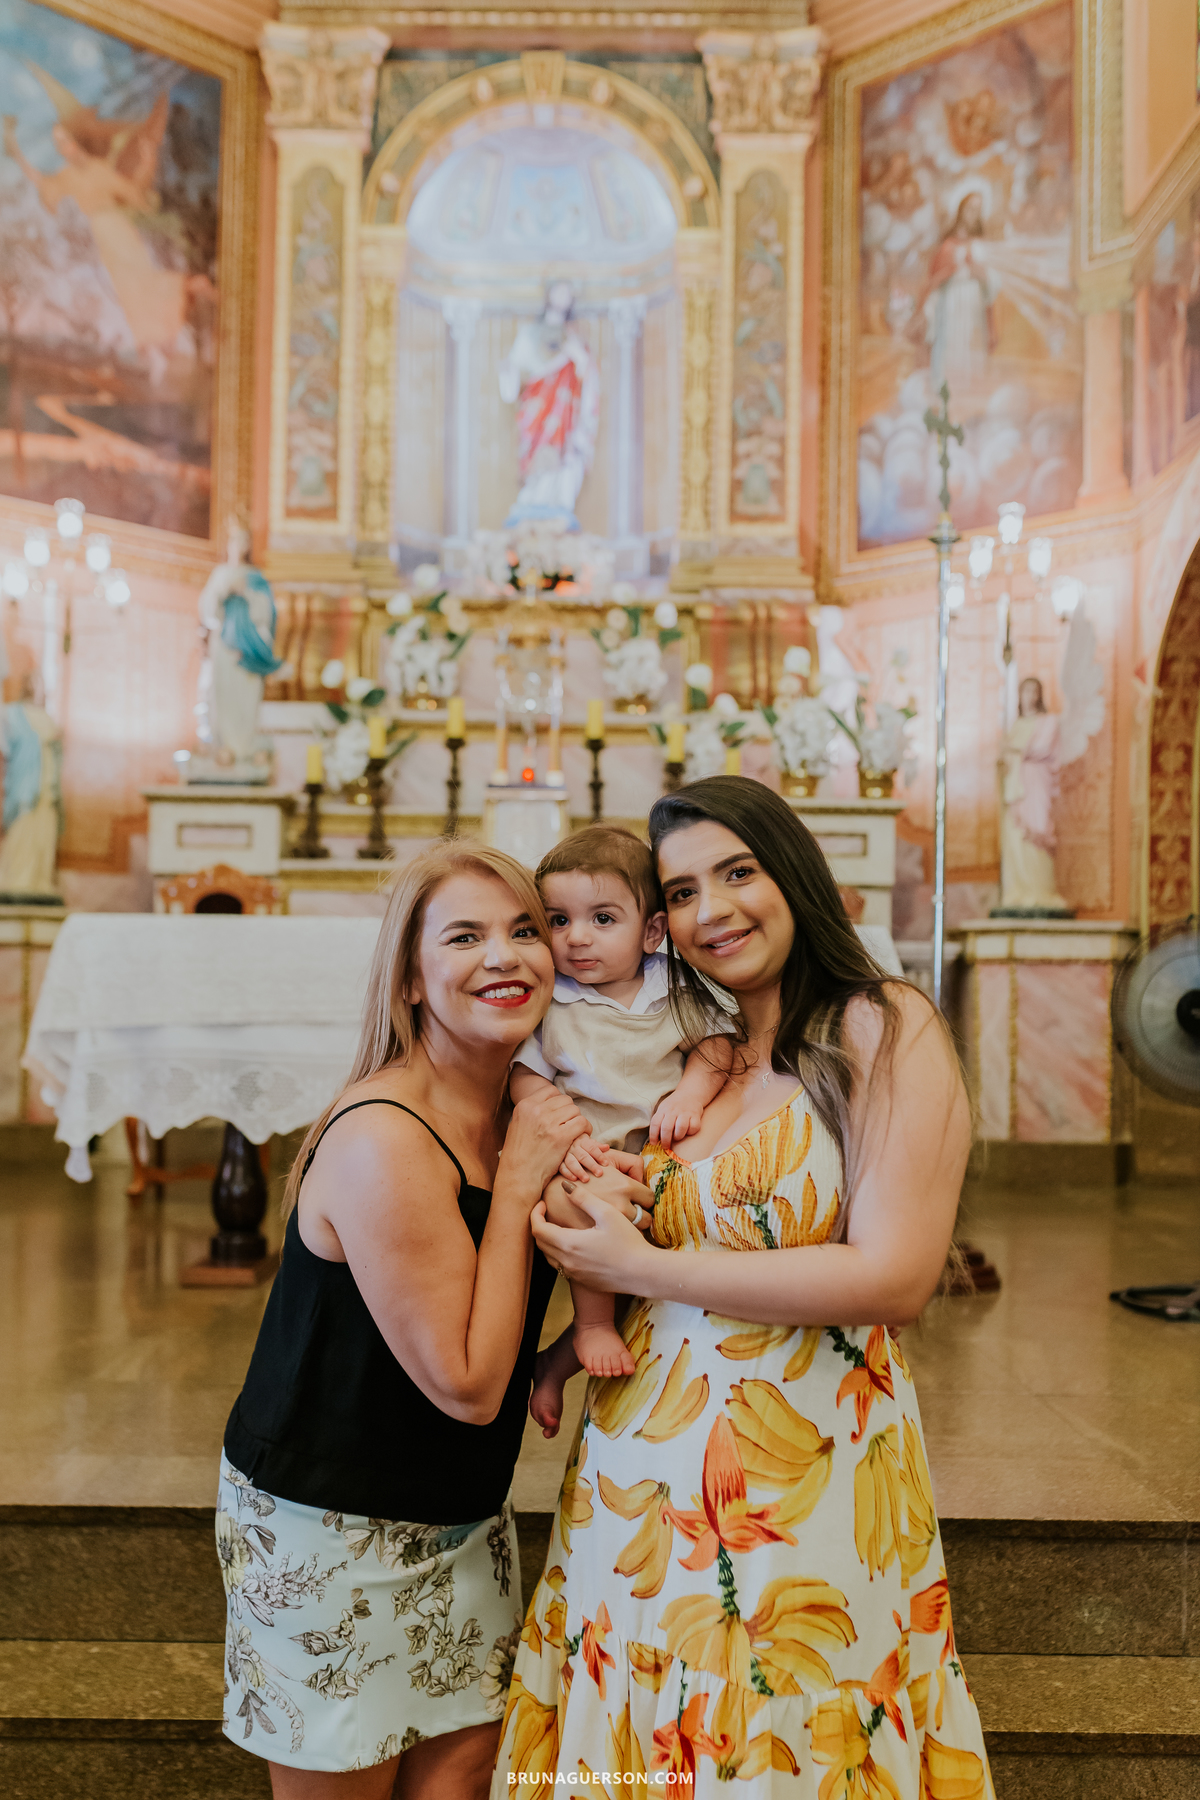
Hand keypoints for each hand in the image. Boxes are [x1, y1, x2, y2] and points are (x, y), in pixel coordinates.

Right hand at [505, 1089, 591, 1193]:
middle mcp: (536, 1110)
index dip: (558, 1102)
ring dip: (578, 1120)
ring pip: (575, 1110)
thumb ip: (531, 1113)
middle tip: (569, 1124)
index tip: (560, 1113)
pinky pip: (582, 1123)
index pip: (550, 1091)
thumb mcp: (517, 1125)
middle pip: (565, 1100)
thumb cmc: (518, 1155)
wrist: (518, 1175)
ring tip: (576, 1131)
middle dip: (569, 1112)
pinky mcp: (561, 1137)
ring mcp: (549, 1123)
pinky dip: (585, 1129)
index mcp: (525, 1105)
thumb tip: (547, 1103)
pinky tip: (582, 1136)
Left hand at [533, 1178, 655, 1291]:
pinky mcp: (583, 1281)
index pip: (538, 1229)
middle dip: (540, 1226)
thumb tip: (565, 1186)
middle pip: (541, 1243)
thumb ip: (583, 1199)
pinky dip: (560, 1253)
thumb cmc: (628, 1241)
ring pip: (550, 1257)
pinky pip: (562, 1267)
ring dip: (548, 1241)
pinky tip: (574, 1244)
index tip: (542, 1203)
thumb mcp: (606, 1213)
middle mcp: (567, 1262)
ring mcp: (575, 1274)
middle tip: (547, 1212)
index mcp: (569, 1244)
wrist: (643, 1273)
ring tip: (558, 1226)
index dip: (535, 1214)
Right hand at [559, 1133, 609, 1181]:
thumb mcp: (589, 1142)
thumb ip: (597, 1146)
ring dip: (579, 1171)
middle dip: (591, 1165)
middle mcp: (572, 1147)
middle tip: (599, 1173)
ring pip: (572, 1162)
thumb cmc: (581, 1145)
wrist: (564, 1143)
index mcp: (582, 1141)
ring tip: (587, 1180)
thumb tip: (606, 1147)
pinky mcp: (558, 1162)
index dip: (599, 1155)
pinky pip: (562, 1167)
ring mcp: (564, 1154)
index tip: (606, 1164)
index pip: (591, 1147)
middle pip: (583, 1156)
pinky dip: (567, 1173)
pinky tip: (574, 1179)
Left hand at [649, 1094, 702, 1151]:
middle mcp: (673, 1111)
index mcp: (663, 1110)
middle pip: (667, 1127)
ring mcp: (685, 1112)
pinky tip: (688, 1130)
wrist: (690, 1093)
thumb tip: (655, 1138)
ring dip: (678, 1136)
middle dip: (665, 1140)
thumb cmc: (674, 1105)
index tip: (654, 1143)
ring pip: (681, 1128)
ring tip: (677, 1137)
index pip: (655, 1123)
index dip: (653, 1135)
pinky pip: (694, 1127)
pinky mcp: (696, 1115)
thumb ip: (659, 1121)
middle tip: (666, 1146)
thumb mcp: (663, 1109)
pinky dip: (691, 1132)